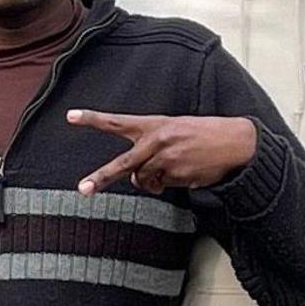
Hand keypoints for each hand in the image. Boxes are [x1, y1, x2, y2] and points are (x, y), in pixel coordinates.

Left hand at [69, 108, 256, 194]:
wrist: (234, 142)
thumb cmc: (202, 134)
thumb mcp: (174, 130)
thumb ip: (149, 148)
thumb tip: (134, 177)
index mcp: (153, 124)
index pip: (117, 122)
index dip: (92, 119)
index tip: (70, 116)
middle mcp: (156, 141)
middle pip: (122, 164)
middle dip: (101, 178)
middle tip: (83, 189)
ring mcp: (166, 160)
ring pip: (143, 181)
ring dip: (150, 182)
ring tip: (170, 170)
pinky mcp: (178, 176)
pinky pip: (162, 187)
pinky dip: (168, 185)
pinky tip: (185, 172)